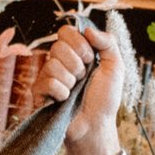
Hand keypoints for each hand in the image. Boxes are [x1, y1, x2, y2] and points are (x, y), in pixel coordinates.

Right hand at [35, 8, 130, 154]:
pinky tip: (65, 100)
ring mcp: (47, 77)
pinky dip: (61, 93)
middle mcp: (58, 61)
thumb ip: (108, 42)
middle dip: (78, 65)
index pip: (65, 31)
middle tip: (83, 79)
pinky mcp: (39, 93)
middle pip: (58, 46)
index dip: (79, 44)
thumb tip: (87, 29)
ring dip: (70, 81)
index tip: (91, 59)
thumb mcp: (115, 66)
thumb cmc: (105, 99)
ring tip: (74, 92)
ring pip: (52, 64)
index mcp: (74, 52)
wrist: (97, 125)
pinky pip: (47, 82)